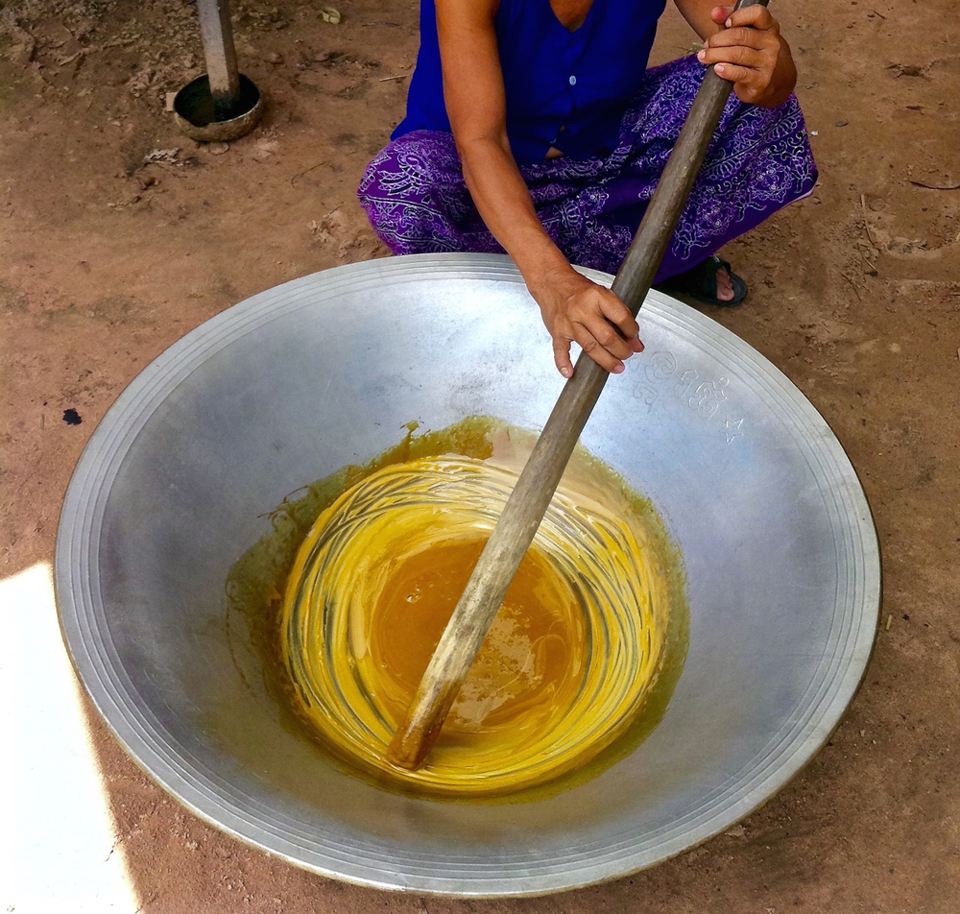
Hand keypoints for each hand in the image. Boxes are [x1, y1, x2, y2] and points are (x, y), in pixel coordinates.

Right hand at [529, 266, 643, 377]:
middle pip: (607, 337)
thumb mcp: (602, 294)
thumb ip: (618, 315)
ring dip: (605, 360)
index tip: (636, 340)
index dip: (632, 332)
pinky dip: (564, 363)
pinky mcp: (557, 331)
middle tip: (627, 355)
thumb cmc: (578, 289)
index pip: (621, 317)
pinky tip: (570, 373)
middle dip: (622, 350)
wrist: (551, 282)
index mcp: (597, 296)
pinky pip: (560, 350)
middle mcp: (583, 310)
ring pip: (590, 347)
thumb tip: (634, 339)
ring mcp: (569, 322)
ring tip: (616, 367)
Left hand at [697, 5, 796, 107]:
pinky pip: (741, 74)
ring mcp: (768, 62)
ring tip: (704, 57)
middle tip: (706, 45)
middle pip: (741, 36)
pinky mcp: (761, 80)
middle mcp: (771, 42)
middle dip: (719, 39)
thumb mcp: (741, 34)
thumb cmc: (750, 54)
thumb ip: (728, 21)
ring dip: (716, 55)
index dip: (739, 16)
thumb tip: (715, 12)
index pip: (757, 14)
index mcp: (768, 26)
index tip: (725, 23)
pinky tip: (716, 69)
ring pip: (738, 54)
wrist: (765, 81)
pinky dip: (726, 70)